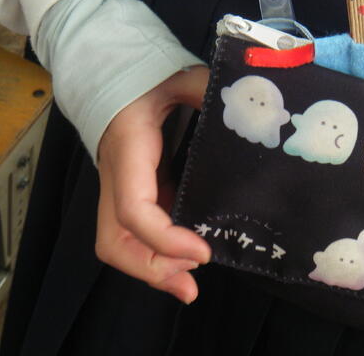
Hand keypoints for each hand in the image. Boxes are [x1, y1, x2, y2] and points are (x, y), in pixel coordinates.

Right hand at [94, 66, 211, 303]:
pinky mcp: (133, 194)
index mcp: (129, 150)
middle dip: (149, 268)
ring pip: (118, 244)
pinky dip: (157, 254)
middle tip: (192, 283)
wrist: (115, 79)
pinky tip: (187, 262)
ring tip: (190, 285)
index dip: (165, 239)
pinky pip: (136, 234)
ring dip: (151, 269)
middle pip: (114, 241)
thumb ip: (208, 88)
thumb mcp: (178, 77)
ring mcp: (121, 190)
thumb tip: (249, 106)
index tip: (204, 251)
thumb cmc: (147, 81)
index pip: (134, 209)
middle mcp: (117, 178)